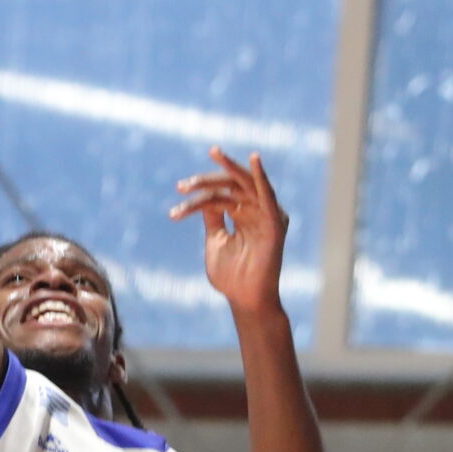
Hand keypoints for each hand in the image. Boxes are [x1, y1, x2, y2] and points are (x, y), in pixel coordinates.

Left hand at [171, 148, 289, 315]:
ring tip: (214, 152)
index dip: (198, 195)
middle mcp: (255, 211)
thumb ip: (213, 217)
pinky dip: (261, 176)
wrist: (244, 299)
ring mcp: (266, 215)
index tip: (177, 203)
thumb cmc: (231, 276)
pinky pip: (268, 195)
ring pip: (245, 183)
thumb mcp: (216, 240)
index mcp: (243, 215)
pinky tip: (254, 158)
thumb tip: (204, 199)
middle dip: (207, 180)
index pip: (220, 195)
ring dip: (229, 168)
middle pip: (231, 185)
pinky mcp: (275, 222)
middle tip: (183, 185)